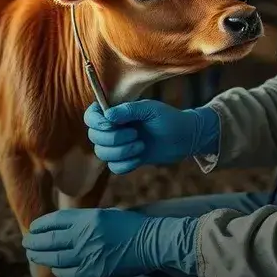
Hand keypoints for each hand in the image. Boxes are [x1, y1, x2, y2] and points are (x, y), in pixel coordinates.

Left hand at [22, 208, 197, 276]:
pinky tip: (56, 268)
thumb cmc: (131, 226)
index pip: (55, 220)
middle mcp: (85, 234)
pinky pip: (69, 273)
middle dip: (35, 242)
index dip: (40, 225)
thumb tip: (62, 225)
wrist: (152, 242)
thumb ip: (84, 219)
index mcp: (88, 217)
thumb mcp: (106, 214)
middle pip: (50, 239)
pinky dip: (59, 271)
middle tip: (26, 243)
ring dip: (41, 257)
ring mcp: (89, 253)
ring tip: (34, 255)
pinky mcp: (95, 270)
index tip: (33, 228)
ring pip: (55, 257)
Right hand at [84, 100, 219, 173]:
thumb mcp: (151, 109)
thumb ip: (130, 110)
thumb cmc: (169, 118)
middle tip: (136, 134)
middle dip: (113, 138)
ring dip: (121, 152)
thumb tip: (108, 115)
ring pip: (102, 153)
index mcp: (116, 112)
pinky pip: (114, 167)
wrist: (185, 138)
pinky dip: (125, 164)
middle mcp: (113, 128)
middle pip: (94, 137)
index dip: (96, 121)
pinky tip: (140, 158)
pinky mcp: (126, 160)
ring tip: (141, 146)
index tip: (110, 124)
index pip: (91, 116)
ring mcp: (118, 145)